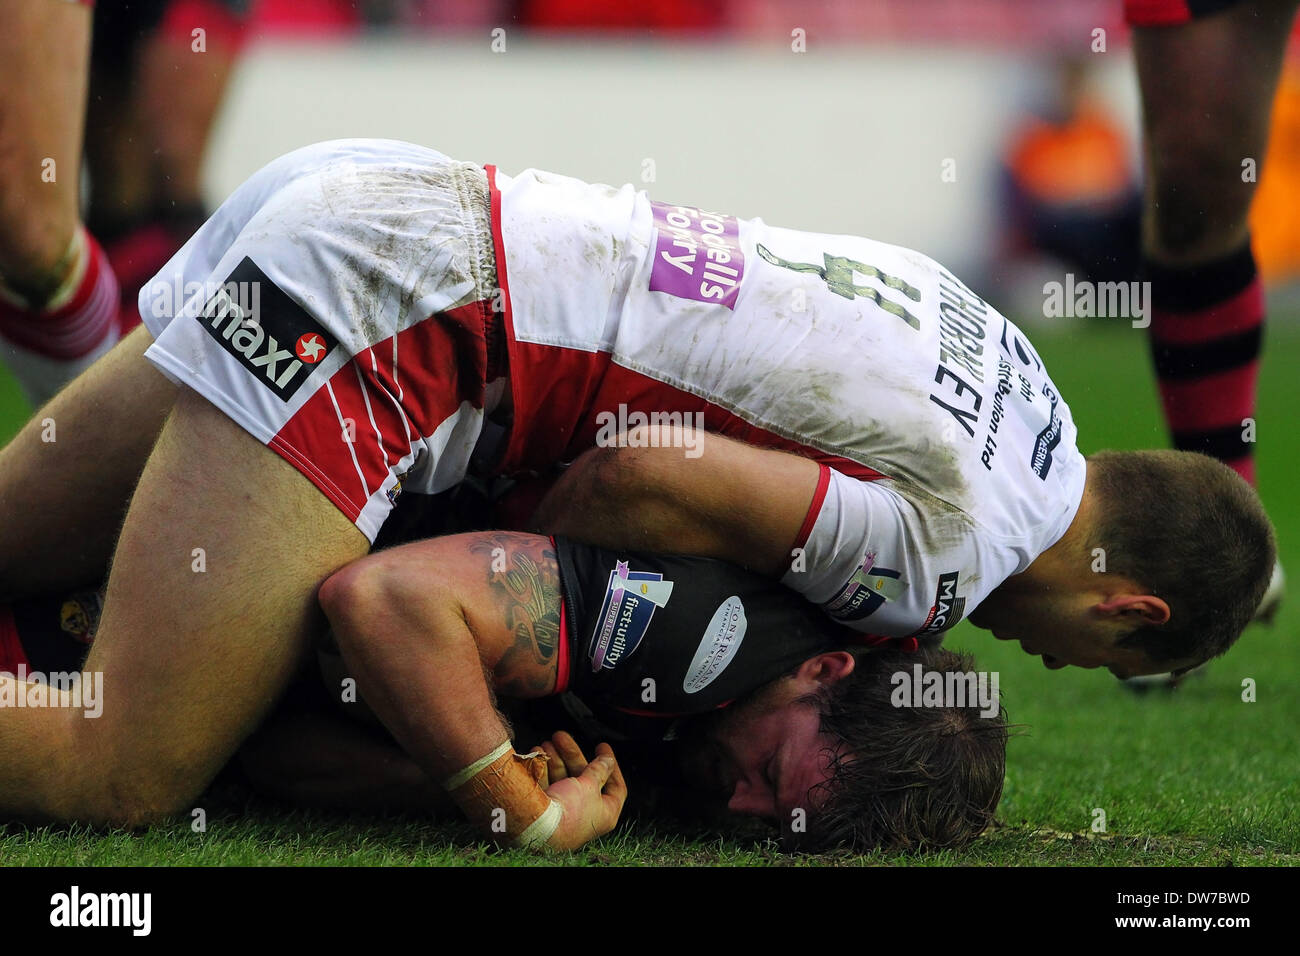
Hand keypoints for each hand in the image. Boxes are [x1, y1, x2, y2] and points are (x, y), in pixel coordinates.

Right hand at [529, 731, 625, 849]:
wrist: (536, 829)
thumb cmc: (569, 812)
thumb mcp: (589, 785)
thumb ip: (599, 770)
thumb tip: (608, 761)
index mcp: (605, 812)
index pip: (615, 786)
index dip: (610, 764)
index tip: (601, 747)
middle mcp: (587, 814)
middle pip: (584, 778)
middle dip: (571, 755)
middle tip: (560, 737)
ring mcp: (566, 813)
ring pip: (564, 780)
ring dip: (555, 759)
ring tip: (546, 744)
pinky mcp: (548, 812)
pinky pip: (548, 787)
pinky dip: (543, 771)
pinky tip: (537, 755)